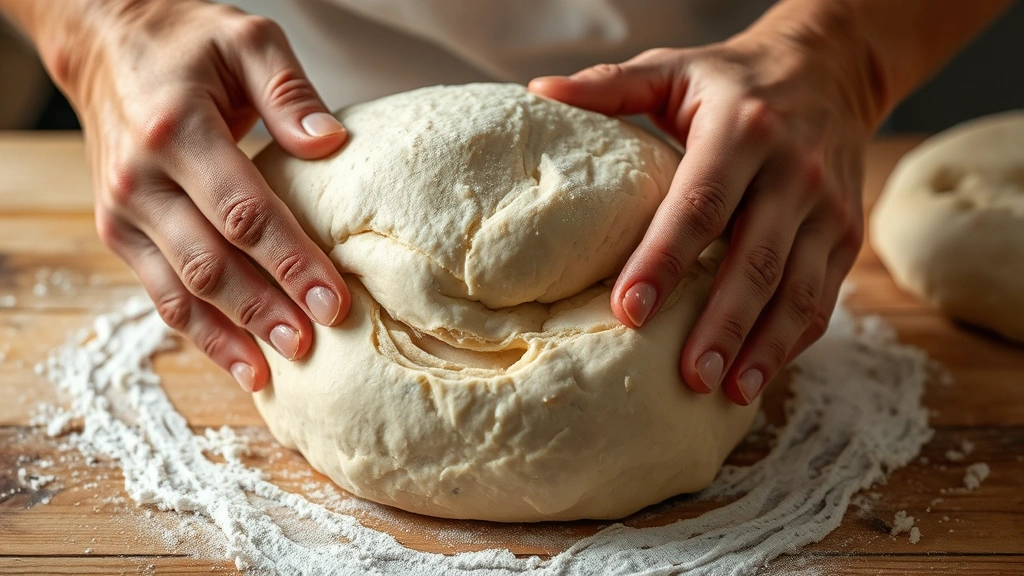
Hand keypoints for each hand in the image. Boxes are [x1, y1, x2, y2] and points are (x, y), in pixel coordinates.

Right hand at [44, 0, 349, 391]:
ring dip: (232, 336)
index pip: (243, 211)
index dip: (290, 260)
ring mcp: (124, 212)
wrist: (106, 44)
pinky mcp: (120, 233)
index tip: (333, 299)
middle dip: (266, 310)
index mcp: (177, 130)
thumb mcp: (246, 41)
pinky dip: (200, 334)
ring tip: (278, 371)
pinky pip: (160, 296)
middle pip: (211, 263)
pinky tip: (240, 363)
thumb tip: (332, 144)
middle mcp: (142, 179)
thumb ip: (289, 91)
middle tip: (315, 344)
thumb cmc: (187, 44)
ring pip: (181, 292)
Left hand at [530, 23, 873, 405]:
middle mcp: (793, 170)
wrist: (832, 67)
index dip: (664, 261)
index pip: (698, 205)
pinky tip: (761, 373)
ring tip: (729, 393)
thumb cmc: (734, 80)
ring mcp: (828, 206)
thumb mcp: (674, 68)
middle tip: (687, 376)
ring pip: (798, 289)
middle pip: (754, 260)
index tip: (627, 311)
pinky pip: (824, 296)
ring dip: (765, 347)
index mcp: (741, 129)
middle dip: (722, 324)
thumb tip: (539, 91)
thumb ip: (610, 85)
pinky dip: (794, 340)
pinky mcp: (847, 234)